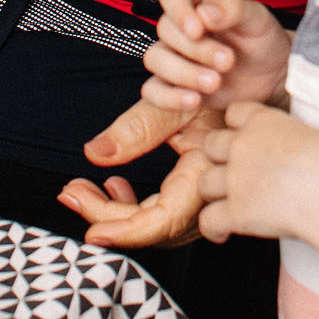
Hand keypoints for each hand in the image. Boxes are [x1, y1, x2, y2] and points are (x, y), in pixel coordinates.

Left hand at [60, 107, 222, 249]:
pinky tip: (115, 186)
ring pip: (154, 224)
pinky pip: (162, 213)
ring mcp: (201, 199)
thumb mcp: (177, 103)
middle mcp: (206, 197)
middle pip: (152, 228)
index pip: (163, 222)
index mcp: (204, 178)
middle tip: (70, 192)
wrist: (247, 86)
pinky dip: (132, 206)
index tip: (91, 232)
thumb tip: (96, 151)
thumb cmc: (222, 93)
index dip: (126, 232)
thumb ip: (138, 127)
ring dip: (114, 212)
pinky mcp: (193, 194)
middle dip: (106, 216)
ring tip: (81, 189)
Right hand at [132, 0, 291, 116]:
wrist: (272, 75)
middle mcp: (181, 26)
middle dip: (196, 49)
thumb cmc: (263, 39)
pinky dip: (169, 97)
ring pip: (155, 59)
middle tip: (228, 61)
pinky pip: (153, 91)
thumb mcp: (257, 18)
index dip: (178, 10)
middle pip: (165, 30)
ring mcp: (174, 55)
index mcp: (199, 0)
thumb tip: (204, 14)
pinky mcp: (174, 85)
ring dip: (183, 73)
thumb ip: (233, 10)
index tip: (197, 29)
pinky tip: (194, 100)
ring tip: (215, 82)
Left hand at [196, 101, 318, 243]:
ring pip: (204, 183)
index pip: (234, 114)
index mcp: (264, 121)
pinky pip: (208, 221)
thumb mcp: (312, 134)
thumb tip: (290, 150)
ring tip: (229, 205)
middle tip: (235, 174)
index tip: (246, 141)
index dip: (237, 129)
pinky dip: (214, 230)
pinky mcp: (237, 212)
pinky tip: (224, 233)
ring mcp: (237, 179)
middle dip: (219, 160)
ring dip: (215, 195)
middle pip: (210, 146)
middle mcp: (244, 146)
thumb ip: (288, 137)